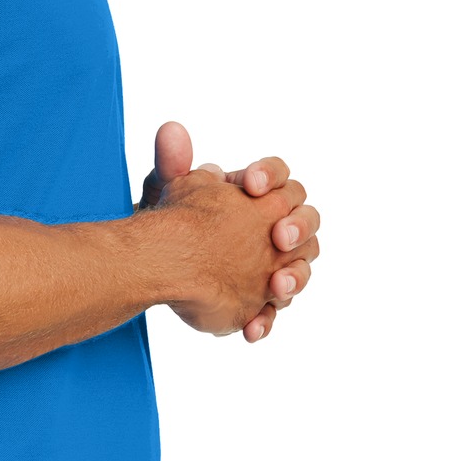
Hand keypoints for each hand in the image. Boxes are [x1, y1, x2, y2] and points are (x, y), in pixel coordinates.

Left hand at [136, 121, 320, 341]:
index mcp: (257, 195)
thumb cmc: (167, 220)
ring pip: (300, 268)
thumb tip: (170, 132)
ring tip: (275, 286)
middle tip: (278, 236)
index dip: (271, 176)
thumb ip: (172, 163)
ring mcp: (272, 263)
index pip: (280, 177)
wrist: (154, 263)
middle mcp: (274, 227)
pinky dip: (265, 321)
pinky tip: (251, 328)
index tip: (249, 183)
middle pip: (306, 221)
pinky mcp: (259, 299)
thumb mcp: (165, 191)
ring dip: (294, 278)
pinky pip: (272, 311)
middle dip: (298, 227)